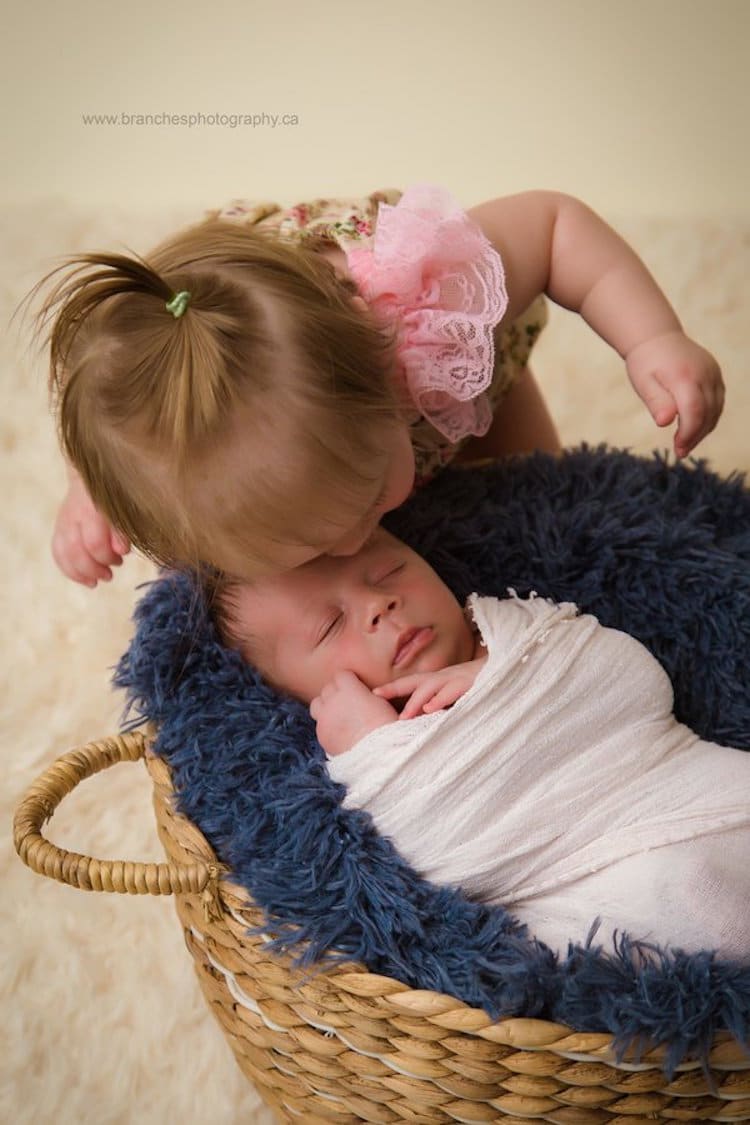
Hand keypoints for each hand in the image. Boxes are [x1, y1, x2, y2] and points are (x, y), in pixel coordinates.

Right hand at [52, 472, 129, 586]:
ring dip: (79, 573)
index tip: (120, 561)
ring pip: (62, 553)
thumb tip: (121, 551)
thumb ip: (123, 530)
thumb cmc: (117, 495)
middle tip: (108, 575)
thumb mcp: (125, 509)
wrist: (94, 475)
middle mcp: (74, 516)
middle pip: (76, 551)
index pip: (94, 543)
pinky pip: (57, 552)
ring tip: (94, 582)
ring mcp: (64, 521)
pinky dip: (68, 568)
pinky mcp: (59, 527)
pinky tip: (83, 578)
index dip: (107, 557)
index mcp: (93, 509)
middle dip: (93, 569)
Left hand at [310, 670, 397, 756]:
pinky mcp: (321, 735)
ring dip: (326, 706)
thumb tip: (359, 693)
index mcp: (349, 689)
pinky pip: (319, 724)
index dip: (348, 680)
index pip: (341, 675)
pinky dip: (327, 725)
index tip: (354, 685)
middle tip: (348, 702)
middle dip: (337, 692)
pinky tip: (339, 731)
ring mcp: (324, 718)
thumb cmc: (386, 727)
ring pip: (317, 704)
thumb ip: (363, 693)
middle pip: (328, 688)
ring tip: (338, 714)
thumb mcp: (380, 702)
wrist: (379, 754)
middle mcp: (333, 701)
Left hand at [375, 656, 487, 719]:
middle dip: (395, 689)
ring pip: (431, 687)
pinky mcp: (471, 683)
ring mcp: (457, 678)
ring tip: (403, 716)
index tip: (373, 693)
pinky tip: (431, 710)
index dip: (393, 688)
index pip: (411, 683)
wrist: (506, 670)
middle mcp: (444, 677)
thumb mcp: (456, 694)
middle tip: (376, 696)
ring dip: (415, 701)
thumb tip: (423, 719)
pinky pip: (453, 690)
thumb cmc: (479, 685)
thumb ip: (440, 704)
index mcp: (439, 680)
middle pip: (415, 682)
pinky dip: (440, 699)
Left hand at [625, 331, 724, 457]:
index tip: (678, 449)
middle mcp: (705, 373)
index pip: (694, 411)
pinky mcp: (716, 375)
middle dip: (695, 436)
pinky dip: (708, 417)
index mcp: (684, 376)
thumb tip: (664, 422)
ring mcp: (713, 373)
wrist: (656, 337)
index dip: (689, 434)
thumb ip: (656, 402)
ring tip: (685, 443)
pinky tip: (693, 427)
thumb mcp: (643, 383)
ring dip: (703, 430)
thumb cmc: (645, 363)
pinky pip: (717, 401)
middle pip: (708, 413)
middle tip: (680, 451)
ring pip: (716, 409)